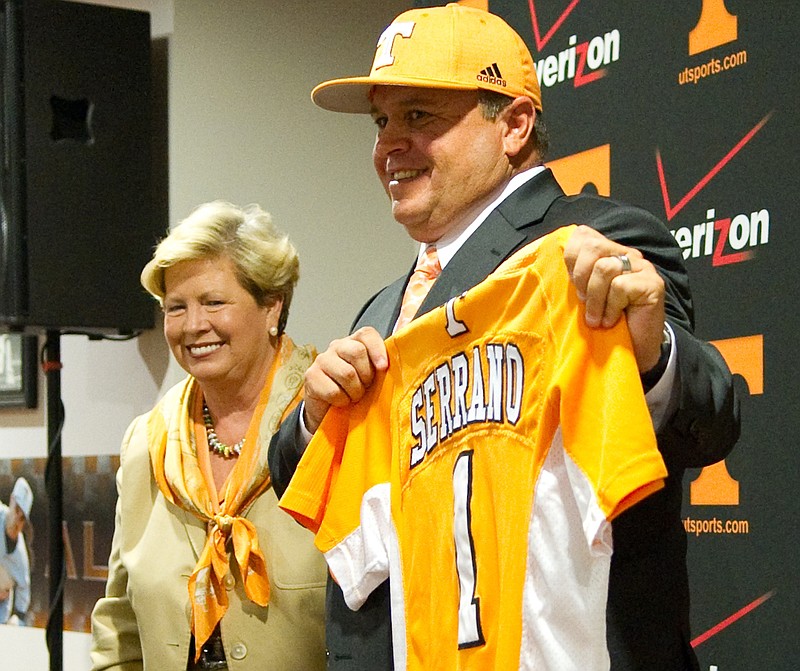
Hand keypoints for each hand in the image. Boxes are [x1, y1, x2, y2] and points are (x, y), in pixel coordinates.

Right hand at [302, 327, 387, 432]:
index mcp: (354, 343)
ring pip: (347, 373)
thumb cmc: (355, 391)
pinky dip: (341, 401)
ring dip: (354, 391)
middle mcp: (337, 347)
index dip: (377, 349)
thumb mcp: (374, 377)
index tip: (383, 367)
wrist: (330, 413)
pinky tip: (340, 401)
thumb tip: (406, 344)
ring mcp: (322, 360)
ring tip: (353, 395)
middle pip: (357, 352)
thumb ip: (384, 363)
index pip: (366, 334)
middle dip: (366, 376)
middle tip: (365, 387)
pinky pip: (333, 390)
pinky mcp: (311, 376)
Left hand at [563, 225, 665, 371]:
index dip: (571, 259)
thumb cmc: (604, 322)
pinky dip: (611, 308)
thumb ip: (572, 277)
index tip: (573, 286)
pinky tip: (612, 320)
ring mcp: (642, 267)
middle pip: (593, 247)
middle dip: (580, 278)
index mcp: (608, 252)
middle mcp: (626, 254)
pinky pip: (620, 286)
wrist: (632, 349)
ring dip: (595, 300)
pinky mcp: (653, 284)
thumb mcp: (582, 296)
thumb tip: (546, 264)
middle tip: (583, 302)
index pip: (583, 235)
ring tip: (596, 318)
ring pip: (605, 268)